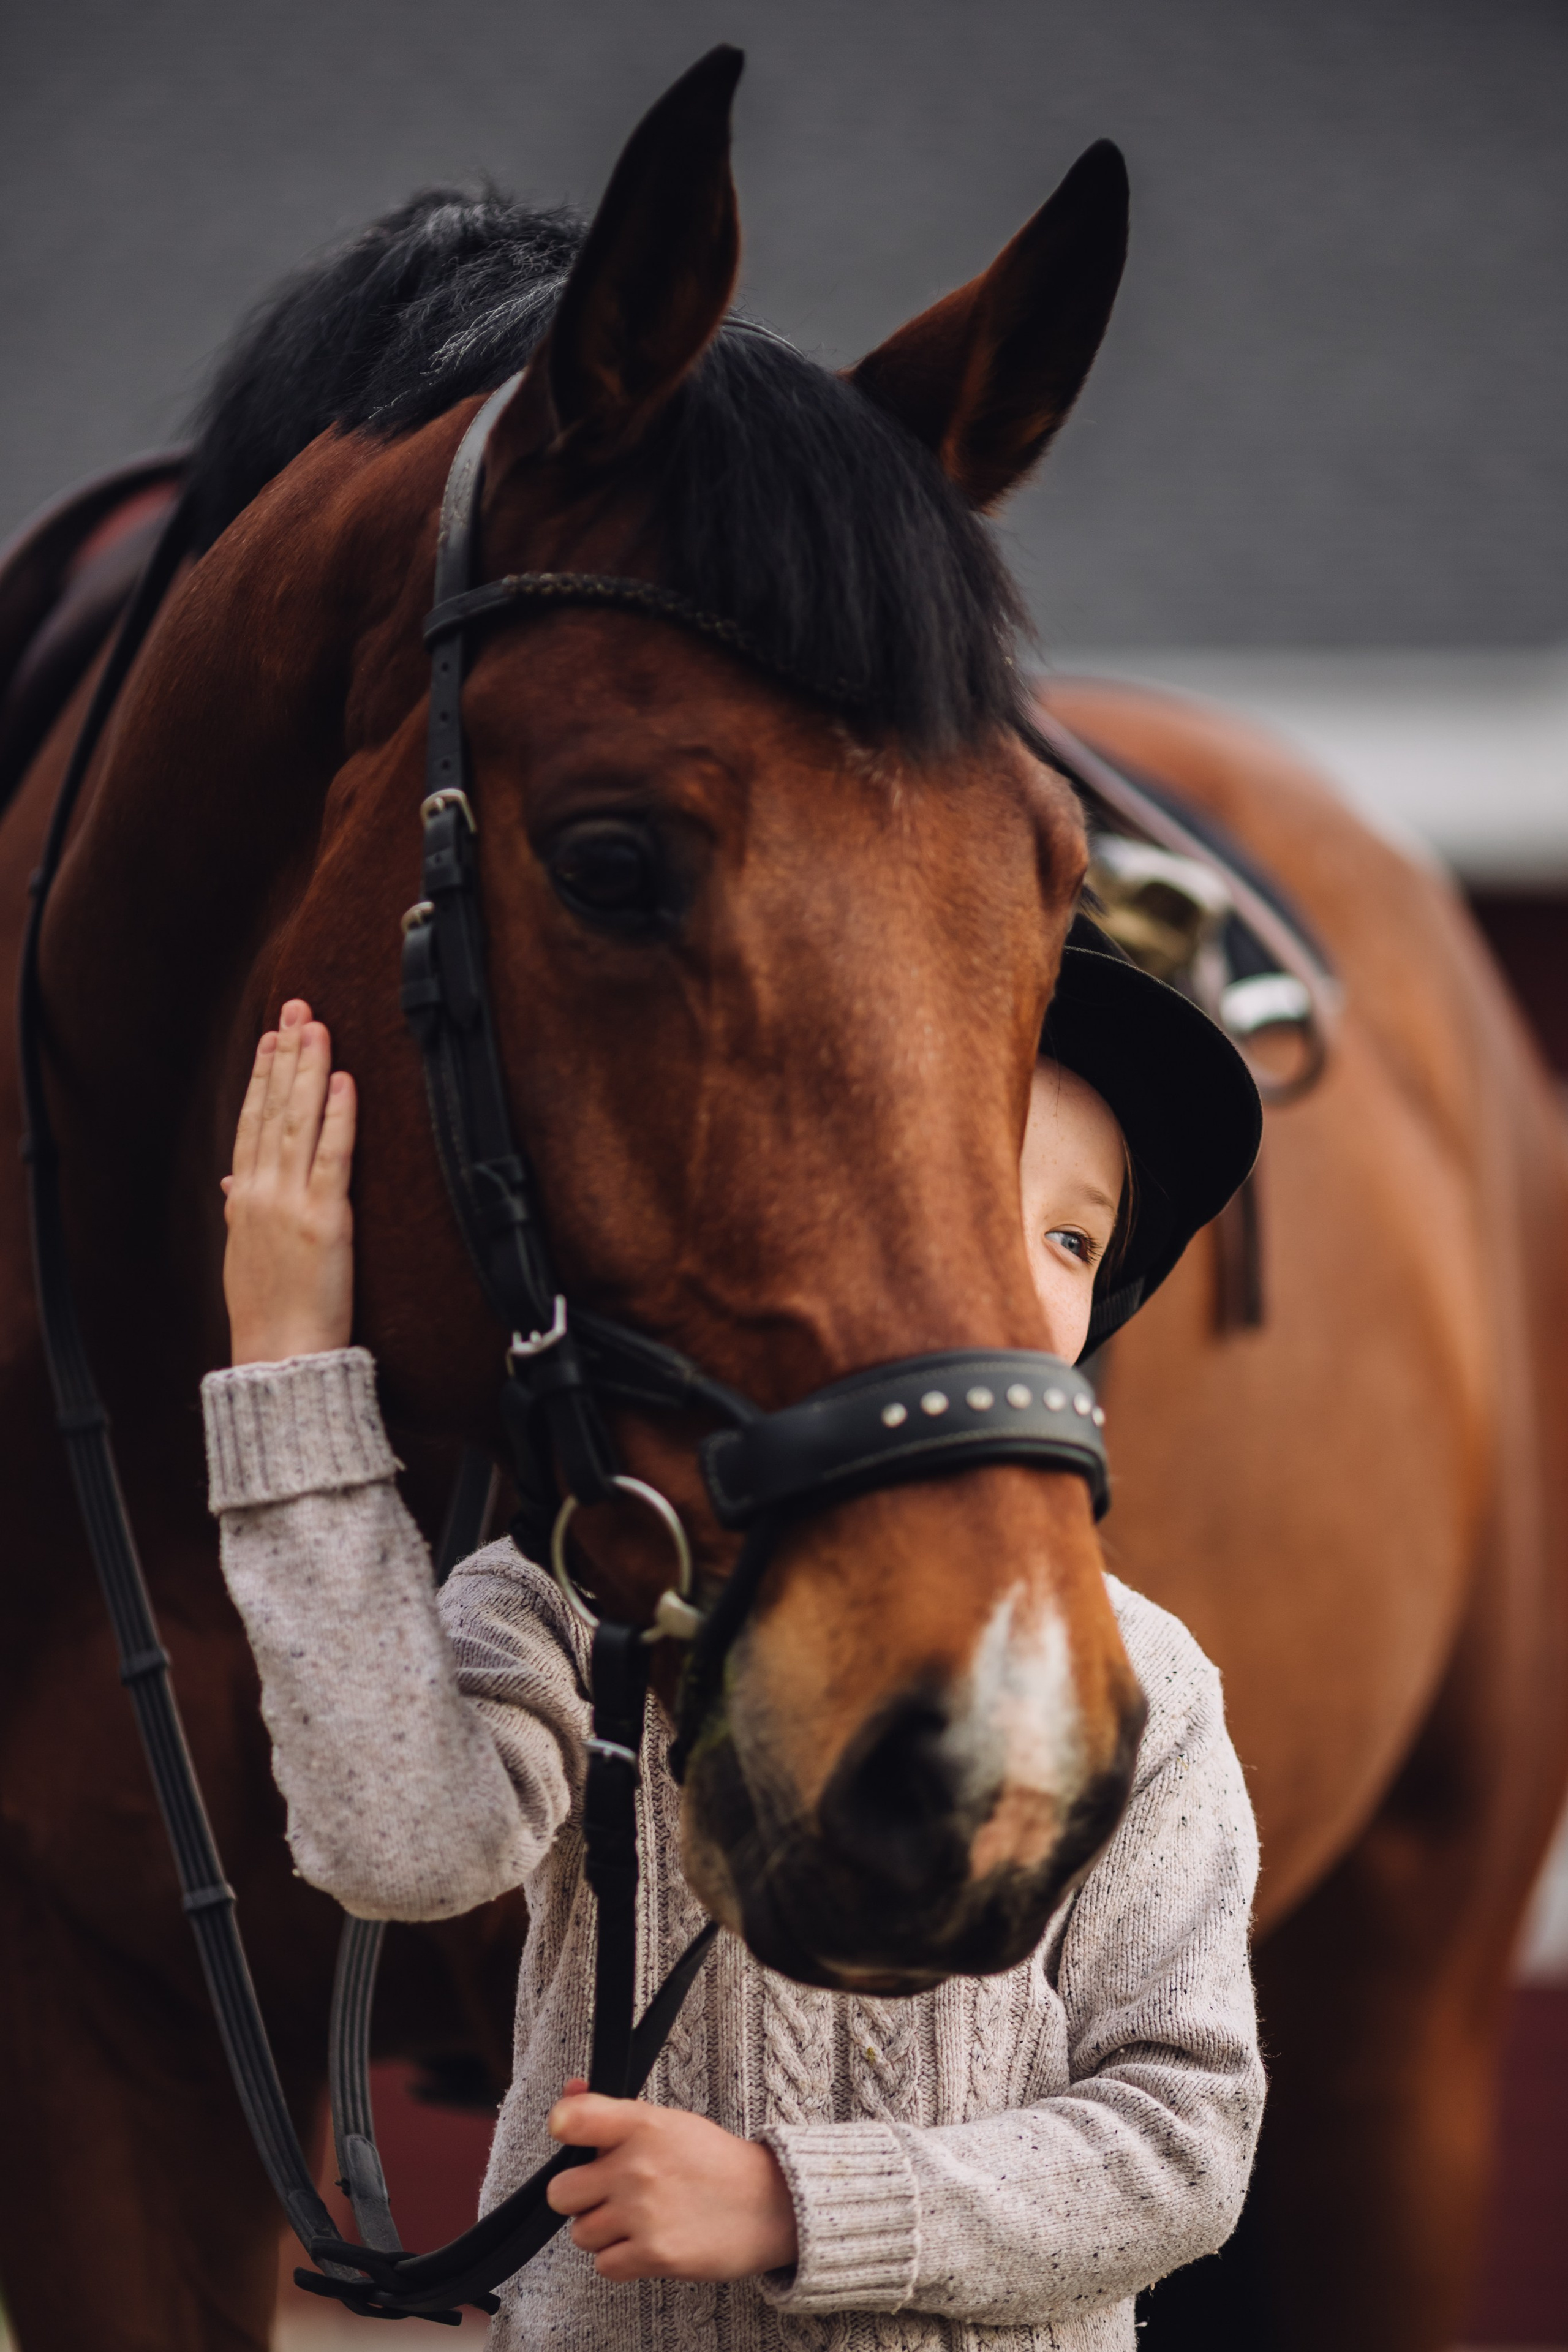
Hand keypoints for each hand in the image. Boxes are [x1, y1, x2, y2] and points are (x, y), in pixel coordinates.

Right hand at [222, 999, 357, 1365]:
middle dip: (285, 1054)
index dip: (261, 1076)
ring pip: (298, 1122)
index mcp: (243, 1199)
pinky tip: (342, 1080)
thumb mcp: (244, 1254)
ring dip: (308, 1069)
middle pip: (272, 1109)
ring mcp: (290, 1203)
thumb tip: (232, 1180)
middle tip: (296, 1007)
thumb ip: (241, 1210)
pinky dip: (337, 1116)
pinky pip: (332, 1157)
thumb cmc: (268, 1313)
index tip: (272, 1036)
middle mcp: (260, 1192)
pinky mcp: (325, 1220)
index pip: (251, 1122)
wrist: (278, 1358)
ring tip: (316, 1026)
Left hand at [546, 2081, 797, 2281]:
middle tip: (608, 2193)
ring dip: (604, 2232)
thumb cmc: (714, 2162)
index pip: (572, 2119)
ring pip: (582, 2234)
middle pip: (562, 2193)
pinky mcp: (655, 2254)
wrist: (768, 2204)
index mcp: (642, 2124)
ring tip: (637, 2219)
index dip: (562, 2127)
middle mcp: (638, 2167)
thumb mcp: (667, 2122)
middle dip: (581, 2197)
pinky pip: (604, 2265)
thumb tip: (567, 2094)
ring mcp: (644, 2213)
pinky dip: (622, 2259)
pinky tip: (647, 2241)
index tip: (568, 2135)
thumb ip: (611, 2112)